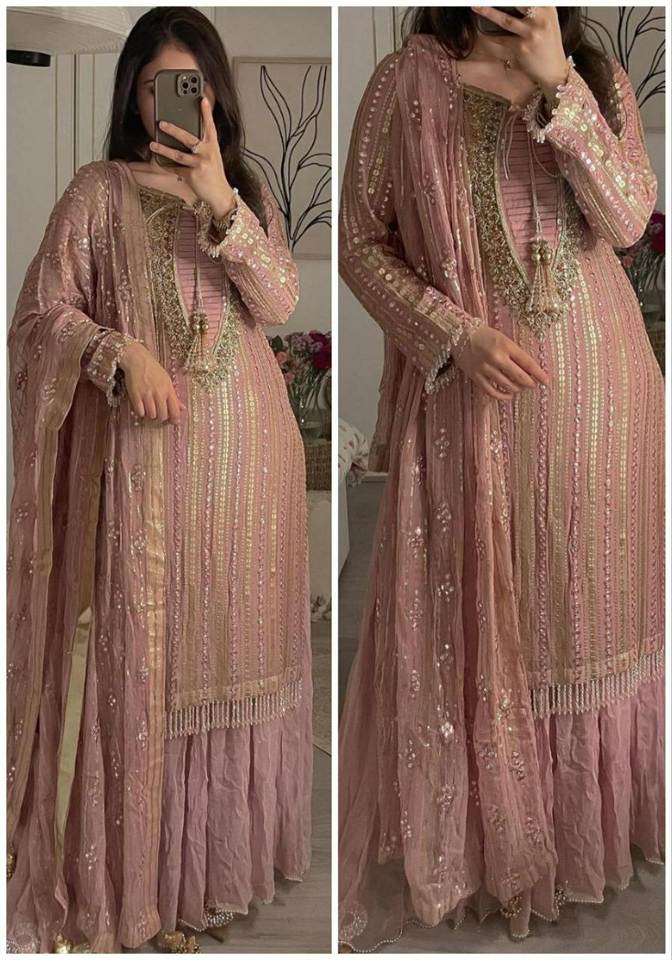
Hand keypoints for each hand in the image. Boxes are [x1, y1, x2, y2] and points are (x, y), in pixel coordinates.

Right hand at [119, 341, 185, 424]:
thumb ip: (174, 396)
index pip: (175, 411)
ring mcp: (147, 395)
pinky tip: (141, 407)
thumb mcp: (167, 381)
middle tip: (158, 413)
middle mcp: (159, 393)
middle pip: (162, 416)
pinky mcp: (135, 395)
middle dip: (161, 417)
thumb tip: (183, 408)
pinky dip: (141, 412)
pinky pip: (140, 412)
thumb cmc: (154, 370)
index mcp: (169, 390)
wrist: (138, 360)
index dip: (175, 419)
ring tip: (149, 408)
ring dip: (151, 415)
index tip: (173, 421)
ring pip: (151, 415)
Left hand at [148, 96, 236, 219]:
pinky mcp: (192, 176)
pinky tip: (159, 162)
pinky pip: (176, 169)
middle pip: (188, 138)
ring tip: (153, 145)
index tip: (202, 100)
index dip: (206, 113)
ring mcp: (200, 164)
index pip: (210, 126)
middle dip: (174, 130)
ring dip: (163, 149)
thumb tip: (184, 137)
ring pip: (178, 155)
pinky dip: (168, 166)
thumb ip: (203, 146)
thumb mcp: (213, 157)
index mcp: (213, 146)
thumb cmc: (214, 175)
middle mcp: (207, 153)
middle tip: (162, 123)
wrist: (220, 195)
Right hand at [453, 325, 549, 399]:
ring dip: (517, 389)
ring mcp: (485, 368)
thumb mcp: (503, 339)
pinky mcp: (476, 376)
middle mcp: (496, 358)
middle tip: (533, 385)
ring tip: (520, 388)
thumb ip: (515, 353)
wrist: (460, 335)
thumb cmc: (485, 335)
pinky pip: (492, 391)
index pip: (527, 363)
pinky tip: (508, 395)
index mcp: (506, 345)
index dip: (539, 374)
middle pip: (519, 377)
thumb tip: (529, 370)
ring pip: (507, 385)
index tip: (546, 381)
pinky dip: (502, 396)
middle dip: (530, 383)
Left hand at [470, 7, 569, 99]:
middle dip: (497, 1)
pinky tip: (482, 33)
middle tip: (479, 0)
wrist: (554, 70)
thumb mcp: (548, 21)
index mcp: (548, 8)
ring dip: (487, 12)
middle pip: (517, 2)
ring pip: (505, 20)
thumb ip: (535, 9)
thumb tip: (513, 3)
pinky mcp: (522, 48)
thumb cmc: (548, 44)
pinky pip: (501, 40)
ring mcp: (531, 33)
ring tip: (475, 7)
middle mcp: (541, 18)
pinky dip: (490, 37)